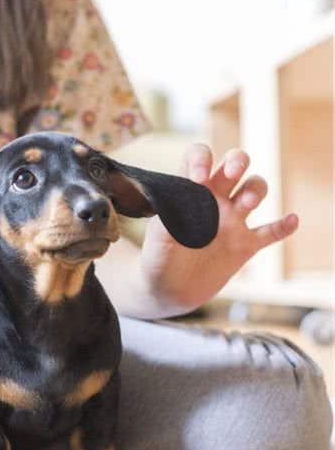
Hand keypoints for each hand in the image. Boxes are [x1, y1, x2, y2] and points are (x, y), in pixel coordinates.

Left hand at [139, 143, 297, 314]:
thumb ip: (171, 214)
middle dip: (238, 161)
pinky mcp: (244, 246)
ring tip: (248, 203)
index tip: (199, 178)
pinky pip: (271, 232)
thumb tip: (187, 193)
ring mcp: (231, 221)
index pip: (198, 158)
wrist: (167, 291)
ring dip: (255, 189)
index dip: (202, 159)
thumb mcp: (158, 236)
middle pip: (234, 165)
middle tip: (232, 172)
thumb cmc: (156, 258)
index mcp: (189, 192)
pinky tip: (292, 220)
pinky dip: (284, 226)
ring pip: (254, 190)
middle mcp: (213, 201)